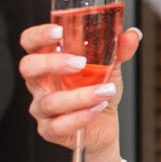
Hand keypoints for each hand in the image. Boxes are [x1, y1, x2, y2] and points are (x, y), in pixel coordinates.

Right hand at [17, 23, 143, 153]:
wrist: (103, 125)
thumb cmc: (97, 89)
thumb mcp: (109, 68)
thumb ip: (118, 51)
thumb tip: (132, 35)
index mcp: (47, 61)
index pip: (30, 42)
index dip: (38, 35)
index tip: (59, 31)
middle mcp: (39, 83)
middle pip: (28, 67)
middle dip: (52, 63)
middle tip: (81, 62)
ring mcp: (41, 108)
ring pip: (49, 102)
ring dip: (80, 96)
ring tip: (107, 90)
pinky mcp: (49, 130)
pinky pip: (58, 126)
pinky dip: (81, 117)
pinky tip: (98, 108)